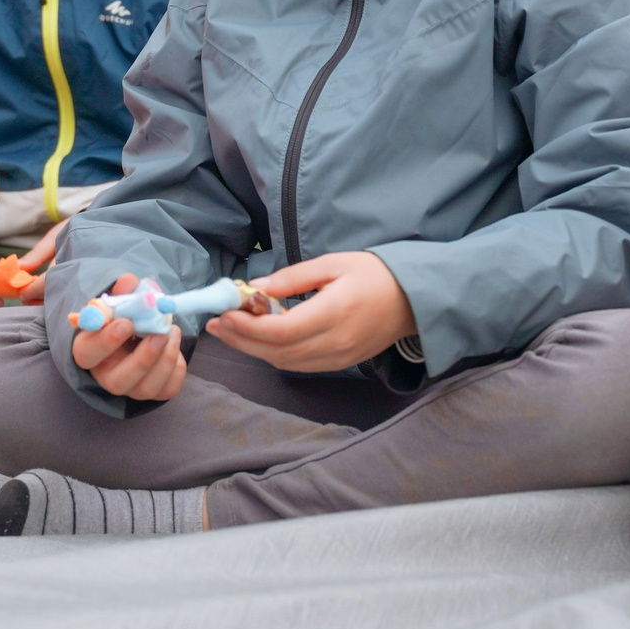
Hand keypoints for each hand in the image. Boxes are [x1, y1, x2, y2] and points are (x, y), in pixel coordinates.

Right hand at [70, 274, 188, 400]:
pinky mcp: (155, 391)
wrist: (139, 332)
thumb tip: (128, 282)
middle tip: (159, 334)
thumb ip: (122, 291)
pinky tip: (174, 346)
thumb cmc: (123, 316)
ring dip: (164, 360)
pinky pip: (168, 389)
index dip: (106, 341)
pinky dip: (177, 368)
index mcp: (89, 351)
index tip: (126, 323)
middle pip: (117, 382)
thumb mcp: (119, 301)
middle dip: (142, 359)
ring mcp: (132, 387)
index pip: (87, 354)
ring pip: (146, 388)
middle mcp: (107, 375)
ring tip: (172, 332)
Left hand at [207, 252, 415, 373]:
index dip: (248, 326)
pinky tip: (260, 337)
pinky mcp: (340, 363)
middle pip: (277, 352)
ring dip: (253, 348)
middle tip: (215, 323)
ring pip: (285, 362)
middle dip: (241, 339)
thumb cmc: (375, 275)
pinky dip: (274, 353)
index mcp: (335, 313)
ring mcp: (338, 358)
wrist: (414, 300)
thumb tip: (257, 288)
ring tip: (230, 330)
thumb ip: (293, 277)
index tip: (225, 312)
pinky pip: (299, 365)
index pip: (281, 331)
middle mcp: (335, 343)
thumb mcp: (334, 263)